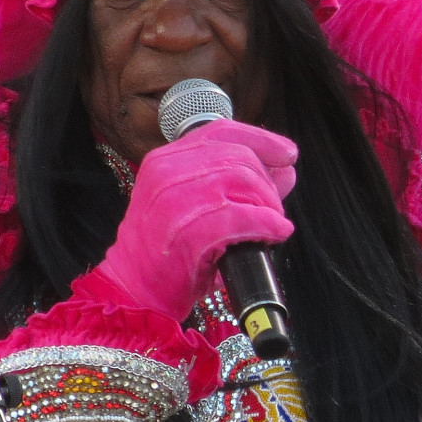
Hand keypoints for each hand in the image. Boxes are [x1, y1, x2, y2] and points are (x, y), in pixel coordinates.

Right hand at [94, 121, 296, 322]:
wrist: (134, 290)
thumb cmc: (165, 252)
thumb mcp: (192, 205)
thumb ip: (234, 183)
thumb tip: (286, 172)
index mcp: (164, 160)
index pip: (221, 132)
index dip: (262, 139)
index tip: (288, 154)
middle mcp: (167, 172)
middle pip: (238, 156)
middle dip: (267, 183)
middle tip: (274, 209)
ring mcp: (177, 200)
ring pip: (244, 181)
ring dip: (269, 204)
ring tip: (272, 225)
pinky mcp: (191, 231)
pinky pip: (245, 216)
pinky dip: (268, 224)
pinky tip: (276, 234)